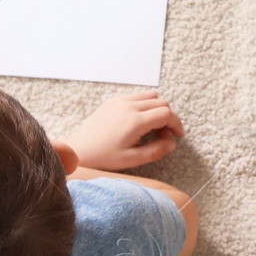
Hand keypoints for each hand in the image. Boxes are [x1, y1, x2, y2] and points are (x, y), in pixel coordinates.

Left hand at [61, 91, 184, 170]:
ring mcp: (120, 101)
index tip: (177, 135)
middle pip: (161, 102)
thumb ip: (155, 151)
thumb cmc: (103, 157)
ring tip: (151, 128)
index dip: (176, 124)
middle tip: (162, 136)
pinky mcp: (113, 101)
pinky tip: (139, 122)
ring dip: (157, 109)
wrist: (79, 150)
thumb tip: (172, 144)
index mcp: (134, 121)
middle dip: (168, 118)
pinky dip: (145, 105)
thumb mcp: (131, 160)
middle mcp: (128, 106)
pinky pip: (137, 96)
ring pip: (151, 96)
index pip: (166, 113)